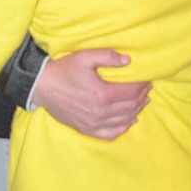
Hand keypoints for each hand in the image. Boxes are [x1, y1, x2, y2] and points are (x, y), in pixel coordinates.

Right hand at [31, 49, 150, 139]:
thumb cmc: (64, 70)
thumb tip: (128, 61)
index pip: (131, 92)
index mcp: (102, 93)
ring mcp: (93, 123)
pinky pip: (110, 134)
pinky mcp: (86, 129)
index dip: (142, 86)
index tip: (148, 80)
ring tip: (142, 102)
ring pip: (123, 121)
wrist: (42, 86)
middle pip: (130, 107)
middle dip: (142, 98)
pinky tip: (129, 121)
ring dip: (136, 111)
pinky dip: (123, 128)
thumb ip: (108, 57)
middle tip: (146, 90)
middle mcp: (100, 112)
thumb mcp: (85, 57)